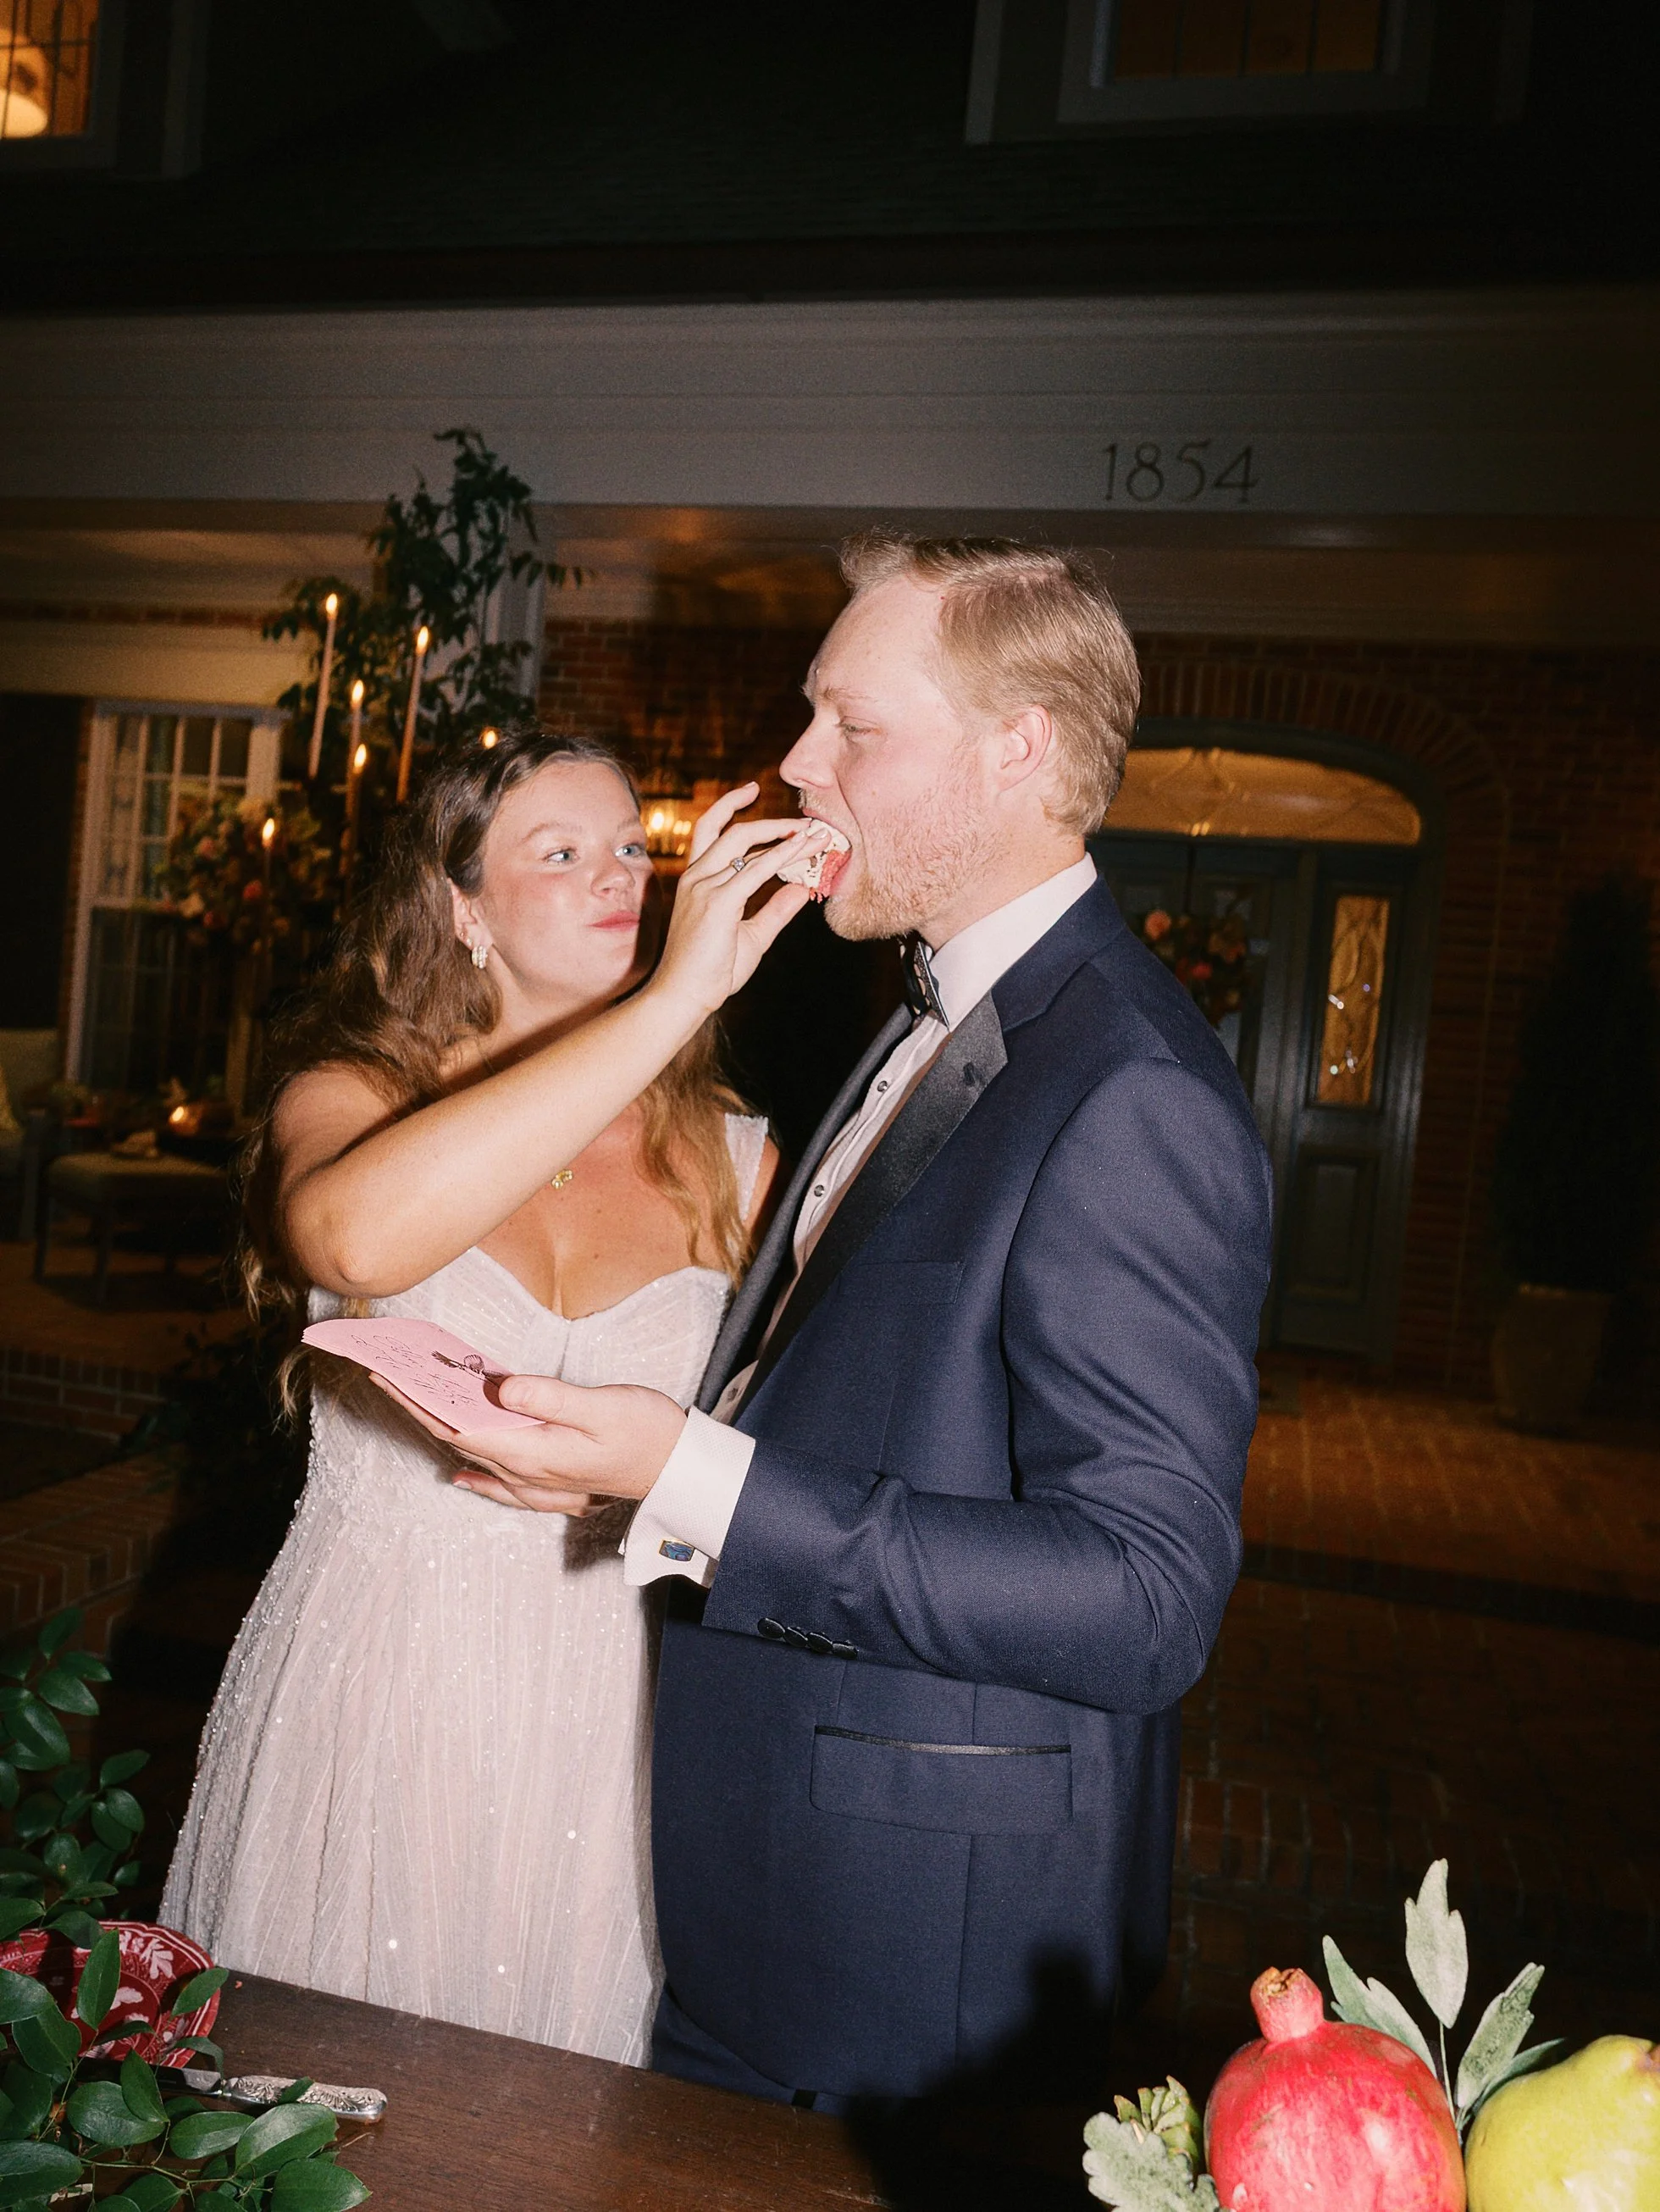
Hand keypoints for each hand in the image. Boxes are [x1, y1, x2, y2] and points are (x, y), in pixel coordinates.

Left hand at [370, 1373, 685, 1513]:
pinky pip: (501, 1486)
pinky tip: (462, 1475)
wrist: (683, 1469)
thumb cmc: (647, 1432)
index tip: (384, 1374)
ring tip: (414, 1406)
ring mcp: (541, 1483)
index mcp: (531, 1453)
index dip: (416, 1400)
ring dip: (442, 1432)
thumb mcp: (601, 1407)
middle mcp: (528, 1473)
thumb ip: (549, 1397)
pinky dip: (476, 1477)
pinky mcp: (556, 1484)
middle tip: (386, 1377)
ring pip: (475, 1458)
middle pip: (458, 1440)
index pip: (456, 1425)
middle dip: (418, 1408)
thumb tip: (500, 1387)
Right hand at [652, 783, 826, 1014]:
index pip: (716, 835)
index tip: (757, 797)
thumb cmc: (711, 971)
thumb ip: (775, 910)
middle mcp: (696, 878)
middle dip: (767, 821)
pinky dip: (781, 856)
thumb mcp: (752, 935)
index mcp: (697, 882)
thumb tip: (801, 888)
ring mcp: (703, 888)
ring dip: (780, 833)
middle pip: (727, 829)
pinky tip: (802, 850)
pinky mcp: (717, 902)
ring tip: (812, 832)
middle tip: (802, 821)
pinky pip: (754, 870)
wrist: (683, 996)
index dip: (738, 814)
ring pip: (742, 843)